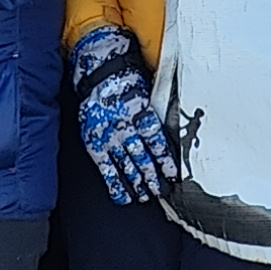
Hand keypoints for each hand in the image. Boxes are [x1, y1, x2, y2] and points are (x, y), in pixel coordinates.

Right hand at [68, 27, 179, 203]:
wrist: (99, 73)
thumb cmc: (128, 81)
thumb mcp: (149, 92)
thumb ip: (157, 114)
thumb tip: (175, 135)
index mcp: (139, 111)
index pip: (154, 141)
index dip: (164, 160)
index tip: (172, 175)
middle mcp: (123, 125)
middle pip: (140, 157)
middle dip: (151, 177)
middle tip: (160, 192)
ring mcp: (107, 136)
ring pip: (124, 165)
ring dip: (136, 183)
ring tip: (145, 196)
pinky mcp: (94, 142)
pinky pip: (105, 167)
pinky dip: (114, 183)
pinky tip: (123, 196)